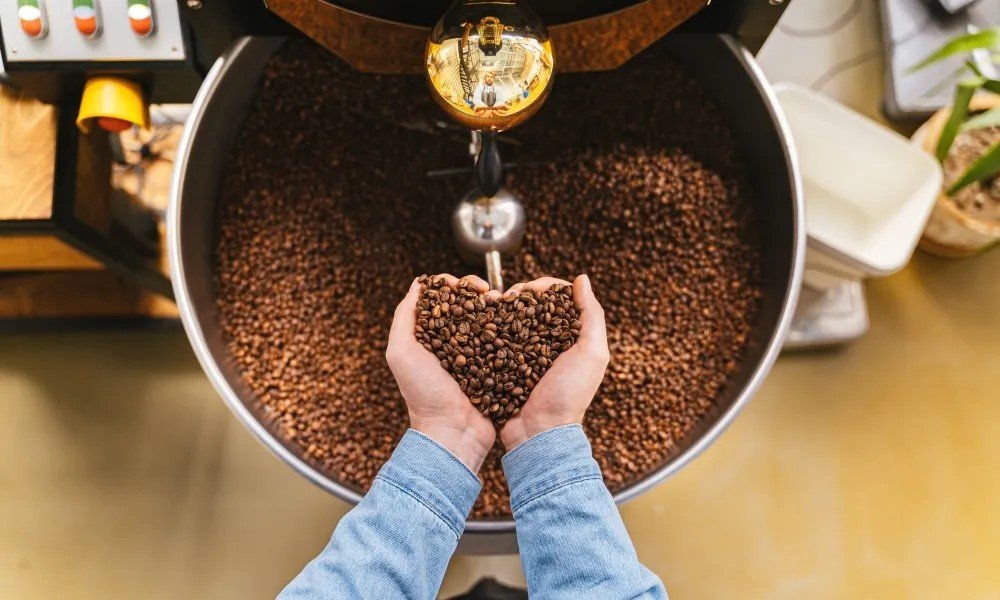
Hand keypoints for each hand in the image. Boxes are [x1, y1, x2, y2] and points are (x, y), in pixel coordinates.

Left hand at [386, 274, 496, 471]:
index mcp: (427, 336)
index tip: (465, 285)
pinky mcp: (493, 366)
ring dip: (494, 306)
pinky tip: (514, 321)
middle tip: (488, 292)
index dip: (452, 284)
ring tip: (502, 303)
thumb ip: (404, 317)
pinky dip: (507, 328)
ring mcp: (473, 354)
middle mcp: (450, 342)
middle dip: (477, 291)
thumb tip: (419, 284)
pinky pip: (502, 341)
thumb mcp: (401, 352)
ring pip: (485, 319)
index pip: (440, 298)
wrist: (453, 432)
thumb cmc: (423, 395)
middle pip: (465, 304)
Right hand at [500, 274, 608, 449]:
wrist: (539, 432)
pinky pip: (494, 340)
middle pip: (530, 305)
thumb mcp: (592, 354)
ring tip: (490, 306)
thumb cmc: (570, 395)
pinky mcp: (502, 365)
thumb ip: (592, 315)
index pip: (557, 298)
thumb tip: (582, 279)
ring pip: (510, 319)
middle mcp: (546, 342)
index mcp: (570, 336)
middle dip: (518, 294)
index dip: (543, 286)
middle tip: (506, 297)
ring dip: (500, 309)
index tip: (530, 288)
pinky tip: (481, 322)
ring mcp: (522, 354)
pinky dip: (488, 328)